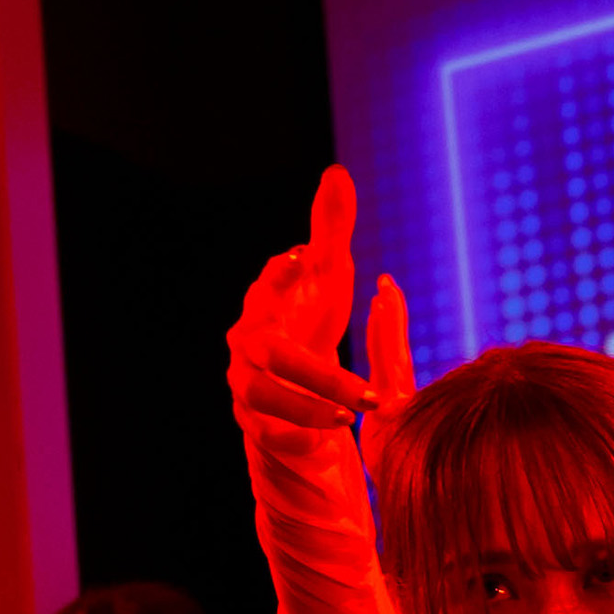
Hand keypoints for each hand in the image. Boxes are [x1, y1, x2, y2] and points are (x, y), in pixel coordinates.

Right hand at [227, 166, 414, 452]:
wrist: (288, 375)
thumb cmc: (309, 312)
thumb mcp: (326, 272)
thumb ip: (330, 226)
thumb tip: (337, 173)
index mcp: (265, 300)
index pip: (268, 284)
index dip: (281, 274)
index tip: (302, 258)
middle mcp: (247, 340)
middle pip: (273, 356)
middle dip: (321, 375)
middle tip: (369, 392)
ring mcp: (244, 380)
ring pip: (265, 398)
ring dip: (309, 410)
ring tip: (351, 418)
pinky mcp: (252, 418)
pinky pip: (266, 432)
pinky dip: (295, 437)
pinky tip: (330, 440)